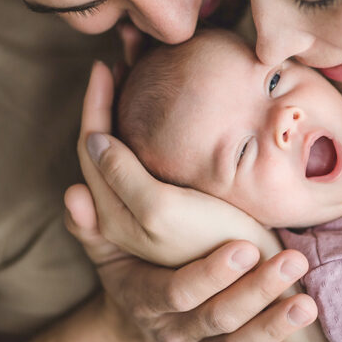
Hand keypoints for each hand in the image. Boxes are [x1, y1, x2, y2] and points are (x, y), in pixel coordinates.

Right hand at [64, 185, 314, 341]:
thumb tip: (75, 193)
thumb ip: (90, 225)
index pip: (179, 292)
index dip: (210, 276)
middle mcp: (178, 330)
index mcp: (148, 301)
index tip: (243, 249)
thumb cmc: (129, 276)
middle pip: (219, 318)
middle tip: (291, 261)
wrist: (136, 333)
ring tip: (306, 303)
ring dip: (276, 326)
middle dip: (256, 293)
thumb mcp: (105, 253)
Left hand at [75, 61, 277, 265]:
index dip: (95, 103)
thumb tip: (95, 139)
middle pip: (103, 140)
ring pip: (122, 146)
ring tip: (138, 72)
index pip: (91, 145)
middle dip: (110, 97)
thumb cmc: (205, 249)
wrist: (250, 284)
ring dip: (125, 107)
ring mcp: (146, 206)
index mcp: (111, 207)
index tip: (105, 64)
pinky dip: (145, 126)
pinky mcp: (173, 206)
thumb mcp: (158, 212)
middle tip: (124, 57)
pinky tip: (167, 110)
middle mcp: (121, 207)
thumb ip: (123, 177)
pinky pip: (146, 157)